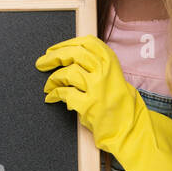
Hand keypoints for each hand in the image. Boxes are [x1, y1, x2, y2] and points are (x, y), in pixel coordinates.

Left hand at [36, 35, 144, 155]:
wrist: (130, 127)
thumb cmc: (120, 103)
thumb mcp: (113, 77)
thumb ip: (97, 65)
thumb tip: (70, 56)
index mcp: (111, 63)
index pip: (86, 42)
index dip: (66, 44)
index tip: (54, 49)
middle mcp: (105, 72)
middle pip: (74, 54)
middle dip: (53, 57)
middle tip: (41, 63)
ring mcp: (97, 88)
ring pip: (67, 73)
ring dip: (53, 79)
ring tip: (48, 85)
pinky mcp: (88, 105)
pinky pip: (64, 94)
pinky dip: (54, 95)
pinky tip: (51, 97)